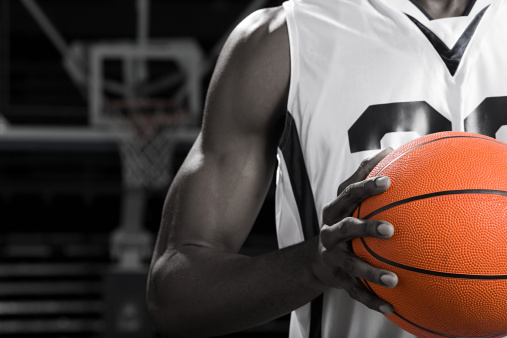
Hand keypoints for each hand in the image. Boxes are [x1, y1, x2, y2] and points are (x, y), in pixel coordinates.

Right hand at [314, 148, 397, 314]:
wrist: (317, 260)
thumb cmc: (341, 222)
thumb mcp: (347, 200)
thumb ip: (364, 176)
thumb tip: (390, 149)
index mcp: (335, 211)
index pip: (348, 195)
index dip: (366, 187)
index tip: (387, 181)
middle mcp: (331, 233)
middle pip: (345, 228)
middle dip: (365, 228)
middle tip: (390, 230)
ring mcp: (334, 257)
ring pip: (351, 264)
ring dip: (371, 271)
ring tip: (393, 279)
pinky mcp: (339, 279)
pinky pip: (355, 291)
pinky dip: (371, 300)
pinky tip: (391, 307)